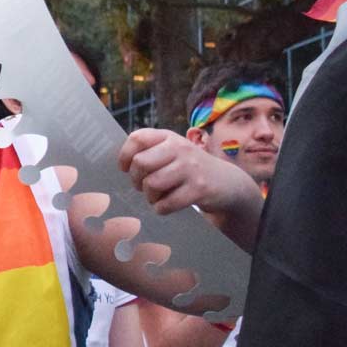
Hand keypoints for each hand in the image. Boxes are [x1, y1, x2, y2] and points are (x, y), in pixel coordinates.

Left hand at [118, 129, 263, 219]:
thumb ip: (149, 152)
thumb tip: (118, 167)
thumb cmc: (188, 169)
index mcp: (168, 137)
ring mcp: (191, 168)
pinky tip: (167, 205)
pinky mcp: (199, 188)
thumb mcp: (172, 152)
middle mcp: (180, 148)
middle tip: (142, 186)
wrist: (227, 183)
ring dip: (149, 196)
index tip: (125, 168)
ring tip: (156, 197)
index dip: (125, 156)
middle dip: (136, 180)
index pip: (137, 138)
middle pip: (140, 163)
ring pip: (152, 184)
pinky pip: (166, 203)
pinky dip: (161, 208)